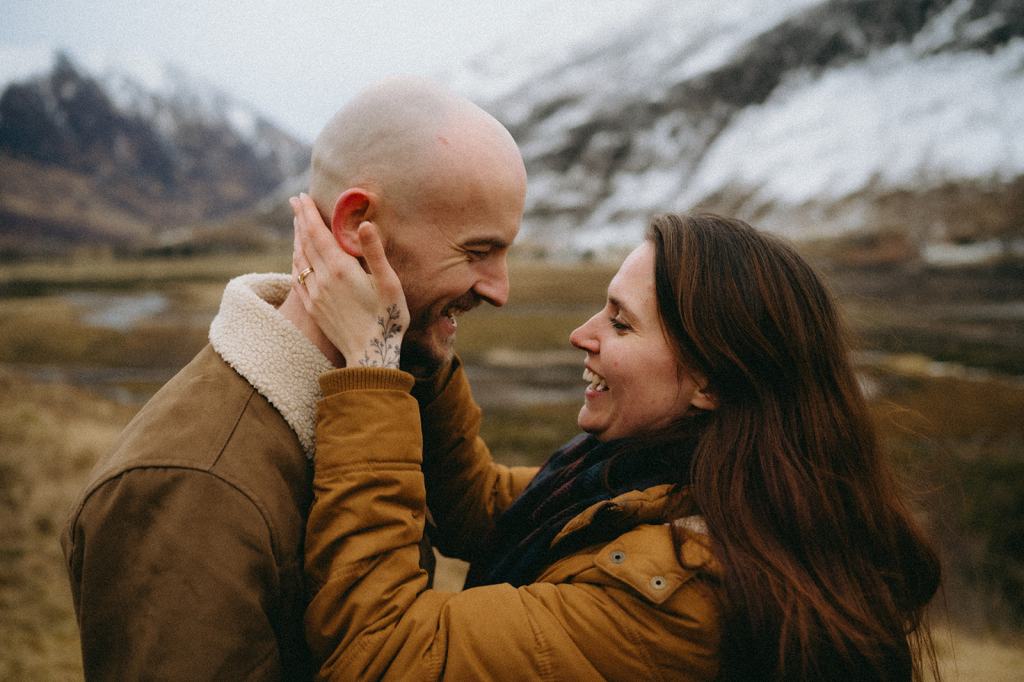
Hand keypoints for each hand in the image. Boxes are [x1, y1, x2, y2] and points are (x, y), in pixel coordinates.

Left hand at [290, 193, 409, 368]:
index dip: (309, 214)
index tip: (301, 197)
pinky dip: (295, 262)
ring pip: (300, 260)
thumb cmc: (387, 319)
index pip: (318, 234)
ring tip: (296, 224)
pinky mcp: (313, 308)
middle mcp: (323, 279)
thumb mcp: (389, 283)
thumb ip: (375, 252)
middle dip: (300, 220)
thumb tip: (365, 223)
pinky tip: (296, 258)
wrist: (370, 356)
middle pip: (306, 243)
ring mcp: (315, 295)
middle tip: (294, 202)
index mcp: (341, 269)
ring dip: (297, 239)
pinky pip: (298, 279)